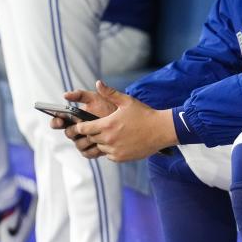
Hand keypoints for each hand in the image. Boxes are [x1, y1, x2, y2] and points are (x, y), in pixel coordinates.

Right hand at [51, 81, 119, 157]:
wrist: (126, 119)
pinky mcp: (92, 150)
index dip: (56, 122)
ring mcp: (84, 141)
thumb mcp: (95, 98)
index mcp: (75, 118)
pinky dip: (93, 149)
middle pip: (68, 134)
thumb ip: (80, 95)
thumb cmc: (109, 107)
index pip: (59, 121)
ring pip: (78, 144)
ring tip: (94, 135)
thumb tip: (65, 95)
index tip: (60, 120)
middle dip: (73, 131)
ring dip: (85, 140)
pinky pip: (87, 153)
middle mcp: (77, 130)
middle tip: (79, 127)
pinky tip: (100, 144)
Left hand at [62, 81, 176, 161]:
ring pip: (100, 147)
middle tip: (100, 127)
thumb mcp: (126, 101)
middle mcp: (109, 139)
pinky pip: (109, 155)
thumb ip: (110, 93)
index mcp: (107, 124)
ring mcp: (115, 150)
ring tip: (113, 134)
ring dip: (102, 141)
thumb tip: (97, 83)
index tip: (81, 124)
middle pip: (91, 138)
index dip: (81, 126)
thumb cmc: (144, 114)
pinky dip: (111, 149)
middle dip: (92, 133)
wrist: (161, 130)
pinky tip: (120, 141)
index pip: (84, 129)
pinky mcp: (121, 158)